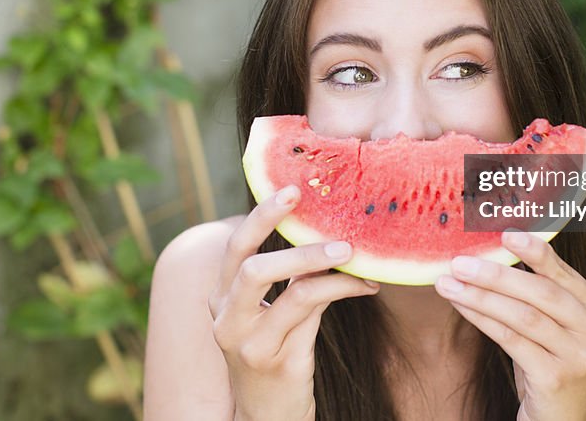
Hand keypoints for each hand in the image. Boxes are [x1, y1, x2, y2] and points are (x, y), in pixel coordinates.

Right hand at [208, 185, 379, 420]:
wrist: (267, 418)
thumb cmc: (274, 356)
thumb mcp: (269, 315)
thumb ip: (286, 279)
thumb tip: (325, 232)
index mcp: (220, 300)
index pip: (235, 248)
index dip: (262, 216)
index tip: (291, 188)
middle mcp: (226, 321)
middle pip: (250, 266)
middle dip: (280, 230)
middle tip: (311, 205)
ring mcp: (250, 345)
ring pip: (290, 292)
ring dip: (323, 264)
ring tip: (352, 251)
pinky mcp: (279, 364)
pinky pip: (314, 314)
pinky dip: (342, 291)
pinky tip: (365, 285)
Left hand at [434, 231, 585, 420]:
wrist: (558, 417)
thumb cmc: (548, 359)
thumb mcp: (553, 322)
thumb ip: (540, 289)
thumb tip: (494, 249)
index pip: (562, 273)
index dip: (536, 251)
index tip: (506, 234)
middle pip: (542, 292)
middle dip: (497, 274)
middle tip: (460, 262)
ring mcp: (580, 357)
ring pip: (523, 316)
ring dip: (481, 296)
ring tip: (449, 282)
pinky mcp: (556, 378)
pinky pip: (512, 340)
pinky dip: (482, 319)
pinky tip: (461, 305)